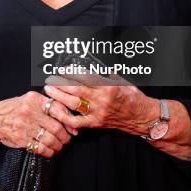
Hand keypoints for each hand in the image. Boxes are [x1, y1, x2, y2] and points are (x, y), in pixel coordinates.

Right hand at [0, 91, 79, 157]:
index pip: (57, 108)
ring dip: (58, 145)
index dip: (68, 120)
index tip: (73, 128)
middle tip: (67, 139)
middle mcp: (30, 111)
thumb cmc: (14, 109)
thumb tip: (67, 115)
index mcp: (34, 99)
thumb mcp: (29, 100)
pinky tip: (50, 151)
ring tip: (59, 146)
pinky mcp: (21, 139)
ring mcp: (25, 126)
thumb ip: (47, 104)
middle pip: (56, 127)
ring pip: (50, 139)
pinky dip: (48, 151)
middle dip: (65, 136)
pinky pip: (40, 148)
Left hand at [43, 78, 190, 161]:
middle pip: (75, 89)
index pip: (85, 77)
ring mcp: (97, 113)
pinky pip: (76, 122)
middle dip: (60, 83)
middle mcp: (101, 100)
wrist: (141, 116)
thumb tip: (89, 66)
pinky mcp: (95, 123)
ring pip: (73, 104)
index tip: (63, 69)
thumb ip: (104, 74)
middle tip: (50, 78)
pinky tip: (56, 110)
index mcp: (107, 86)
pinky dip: (64, 117)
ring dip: (59, 96)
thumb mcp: (120, 80)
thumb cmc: (132, 96)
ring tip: (49, 90)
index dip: (71, 72)